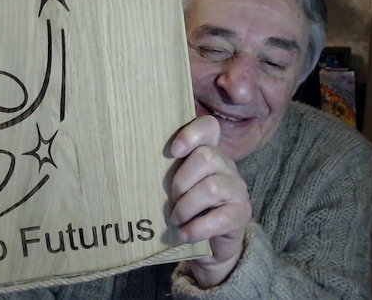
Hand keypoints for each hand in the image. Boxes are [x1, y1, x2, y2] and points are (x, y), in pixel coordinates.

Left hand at [170, 115, 251, 287]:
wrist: (213, 244)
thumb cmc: (190, 210)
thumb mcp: (178, 188)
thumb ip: (167, 173)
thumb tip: (130, 167)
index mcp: (210, 153)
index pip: (209, 127)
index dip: (191, 134)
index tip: (173, 150)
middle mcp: (227, 166)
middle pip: (206, 157)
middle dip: (181, 181)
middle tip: (171, 199)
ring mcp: (237, 189)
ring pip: (211, 187)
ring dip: (186, 207)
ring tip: (176, 220)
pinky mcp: (241, 214)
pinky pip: (220, 218)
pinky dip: (196, 228)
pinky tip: (185, 235)